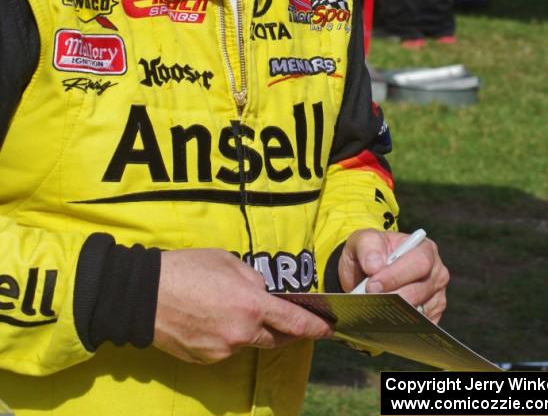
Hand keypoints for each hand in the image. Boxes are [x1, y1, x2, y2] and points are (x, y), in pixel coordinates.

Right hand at [154, 248, 333, 363]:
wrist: (146, 295)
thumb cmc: (187, 269)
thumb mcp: (227, 261)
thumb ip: (252, 279)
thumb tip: (262, 292)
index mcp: (251, 304)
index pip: (294, 322)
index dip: (315, 327)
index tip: (327, 329)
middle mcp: (242, 332)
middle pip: (276, 338)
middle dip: (285, 331)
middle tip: (289, 321)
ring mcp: (224, 349)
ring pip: (247, 341)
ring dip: (249, 328)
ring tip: (227, 307)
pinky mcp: (206, 359)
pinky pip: (226, 347)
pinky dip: (226, 334)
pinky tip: (210, 317)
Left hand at [338, 229, 448, 322]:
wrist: (369, 269)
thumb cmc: (371, 251)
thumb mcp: (365, 240)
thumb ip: (368, 246)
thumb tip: (374, 266)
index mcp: (425, 249)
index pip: (418, 263)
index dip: (396, 275)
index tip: (373, 285)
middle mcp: (436, 273)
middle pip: (419, 290)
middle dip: (393, 297)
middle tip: (370, 300)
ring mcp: (436, 297)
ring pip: (419, 311)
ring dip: (395, 314)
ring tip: (373, 312)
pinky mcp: (431, 317)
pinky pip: (420, 326)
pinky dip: (402, 327)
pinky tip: (383, 324)